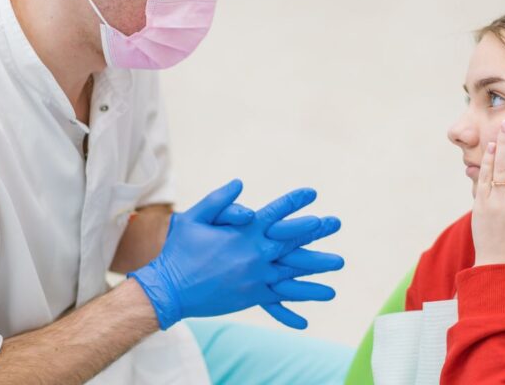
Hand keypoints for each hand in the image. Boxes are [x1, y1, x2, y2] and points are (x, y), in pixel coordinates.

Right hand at [129, 180, 343, 329]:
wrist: (169, 289)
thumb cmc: (180, 250)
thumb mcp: (195, 218)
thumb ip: (219, 200)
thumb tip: (240, 183)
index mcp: (244, 233)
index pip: (276, 213)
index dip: (294, 201)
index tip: (312, 193)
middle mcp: (255, 255)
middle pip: (293, 242)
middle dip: (316, 231)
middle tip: (335, 223)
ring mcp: (255, 278)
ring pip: (292, 275)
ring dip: (315, 273)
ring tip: (335, 273)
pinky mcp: (250, 297)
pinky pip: (276, 302)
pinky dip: (290, 311)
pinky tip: (305, 321)